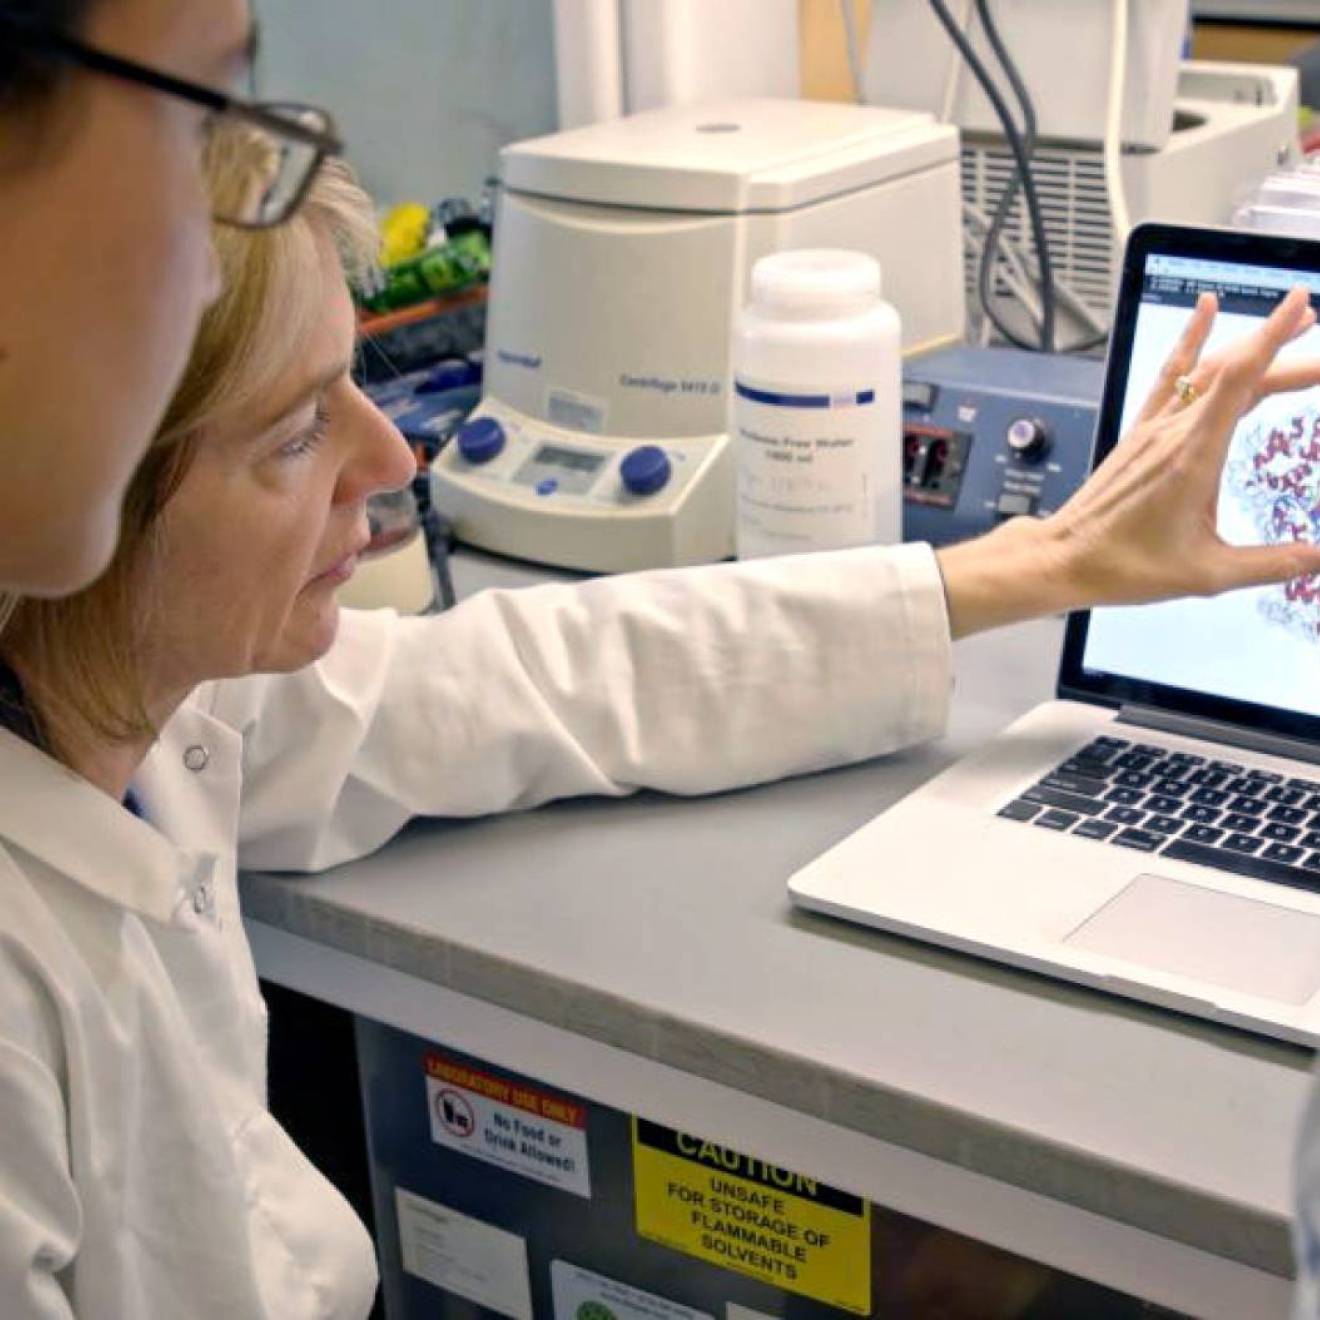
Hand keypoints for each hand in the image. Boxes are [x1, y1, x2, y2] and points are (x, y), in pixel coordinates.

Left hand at [938, 286, 1319, 637]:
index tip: (1302, 304)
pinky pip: (1169, 377)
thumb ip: (1271, 564)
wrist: (1064, 558)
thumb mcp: (1207, 573)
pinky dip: (1191, 341)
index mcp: (1194, 456)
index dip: (1274, 339)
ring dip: (1250, 343)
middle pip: (1236, 375)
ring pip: (1206, 371)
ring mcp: (1153, 429)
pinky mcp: (1139, 433)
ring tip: (1293, 320)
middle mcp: (1173, 432)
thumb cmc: (1127, 566)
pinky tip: (1206, 310)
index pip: (1240, 380)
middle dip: (1286, 357)